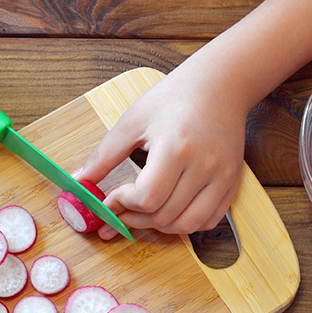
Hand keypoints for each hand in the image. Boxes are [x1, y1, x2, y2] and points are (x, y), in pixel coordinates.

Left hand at [74, 70, 248, 239]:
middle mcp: (204, 167)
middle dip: (133, 219)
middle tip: (117, 214)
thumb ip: (104, 155)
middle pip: (164, 215)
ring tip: (140, 216)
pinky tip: (168, 213)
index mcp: (176, 148)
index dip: (122, 205)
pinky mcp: (232, 183)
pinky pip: (208, 220)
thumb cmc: (174, 98)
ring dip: (158, 227)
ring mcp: (222, 177)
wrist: (219, 85)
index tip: (109, 200)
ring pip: (186, 225)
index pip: (147, 197)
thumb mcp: (133, 120)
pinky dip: (185, 224)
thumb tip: (79, 182)